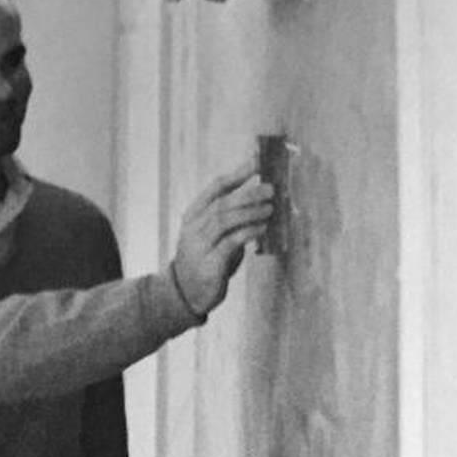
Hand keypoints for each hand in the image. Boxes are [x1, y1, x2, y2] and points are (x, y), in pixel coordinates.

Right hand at [172, 160, 274, 316]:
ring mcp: (199, 246)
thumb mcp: (213, 234)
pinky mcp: (210, 264)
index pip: (216, 187)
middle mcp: (193, 227)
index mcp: (193, 214)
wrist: (186, 293)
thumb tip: (261, 199)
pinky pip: (230, 242)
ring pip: (225, 220)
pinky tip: (262, 229)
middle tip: (270, 189)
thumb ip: (230, 218)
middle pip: (222, 202)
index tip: (257, 163)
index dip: (238, 174)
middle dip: (248, 193)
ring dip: (250, 212)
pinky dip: (248, 232)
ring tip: (270, 208)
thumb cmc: (206, 259)